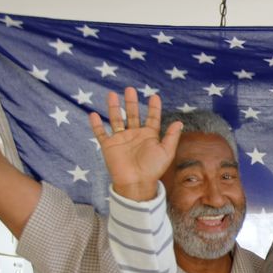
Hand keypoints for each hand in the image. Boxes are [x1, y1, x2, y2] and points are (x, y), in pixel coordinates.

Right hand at [89, 87, 181, 201]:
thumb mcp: (166, 152)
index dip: (154, 108)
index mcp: (149, 136)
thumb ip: (171, 137)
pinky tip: (93, 114)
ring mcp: (121, 140)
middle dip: (131, 102)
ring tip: (112, 94)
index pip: (152, 118)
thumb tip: (179, 122)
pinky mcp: (109, 146)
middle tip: (130, 89)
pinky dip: (96, 125)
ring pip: (116, 119)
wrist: (136, 183)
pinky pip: (101, 133)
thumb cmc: (153, 169)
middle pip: (132, 114)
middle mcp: (135, 135)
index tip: (154, 96)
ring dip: (114, 107)